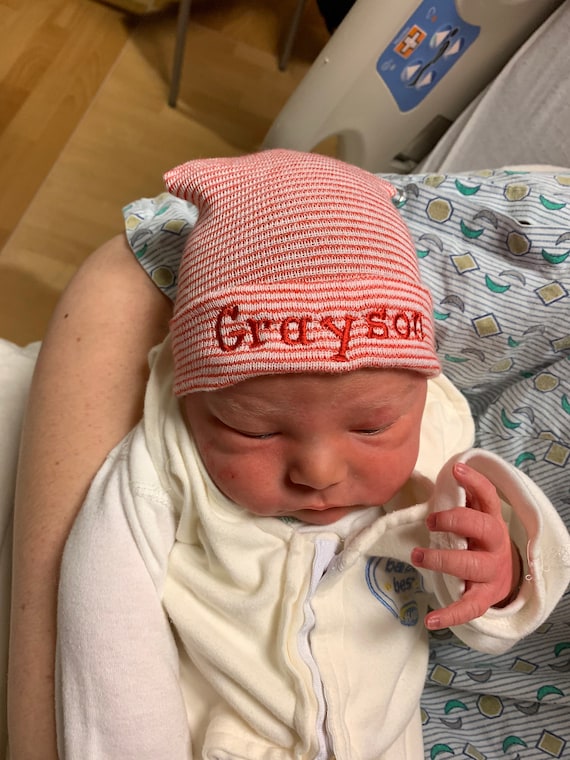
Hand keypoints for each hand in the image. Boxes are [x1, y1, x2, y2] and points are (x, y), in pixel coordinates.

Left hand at [411, 462, 521, 629]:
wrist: (504, 578)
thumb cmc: (477, 542)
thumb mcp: (474, 520)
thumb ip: (458, 503)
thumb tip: (434, 480)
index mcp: (491, 521)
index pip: (488, 496)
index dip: (474, 482)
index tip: (456, 469)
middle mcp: (495, 544)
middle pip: (482, 527)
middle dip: (455, 520)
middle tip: (430, 520)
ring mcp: (492, 571)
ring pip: (471, 564)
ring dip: (442, 559)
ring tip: (417, 555)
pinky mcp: (484, 597)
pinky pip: (468, 607)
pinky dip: (448, 615)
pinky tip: (430, 620)